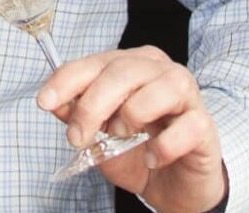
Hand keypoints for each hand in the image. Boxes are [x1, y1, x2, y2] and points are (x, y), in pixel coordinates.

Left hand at [36, 45, 226, 212]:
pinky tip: (151, 158)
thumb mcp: (99, 136)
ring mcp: (187, 95)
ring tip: (124, 137)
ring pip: (157, 89)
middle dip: (92, 106)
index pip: (94, 62)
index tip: (45, 101)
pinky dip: (162, 147)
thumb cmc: (138, 152)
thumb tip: (56, 103)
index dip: (67, 80)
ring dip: (131, 117)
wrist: (175, 186)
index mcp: (131, 65)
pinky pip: (184, 127)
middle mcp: (160, 71)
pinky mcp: (204, 124)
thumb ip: (78, 116)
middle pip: (121, 72)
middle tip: (78, 137)